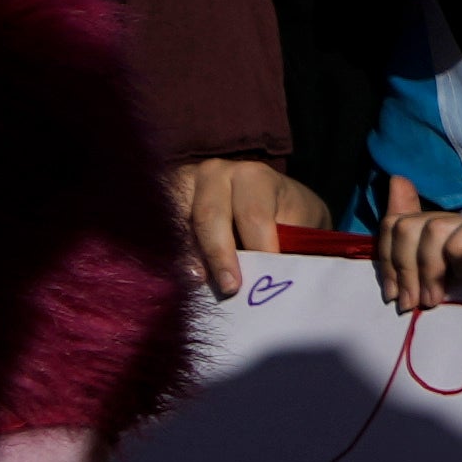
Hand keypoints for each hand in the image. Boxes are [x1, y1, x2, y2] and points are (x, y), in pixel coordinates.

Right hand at [166, 155, 332, 300]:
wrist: (269, 199)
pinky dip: (172, 253)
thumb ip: (284, 245)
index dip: (259, 246)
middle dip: (219, 255)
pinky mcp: (165, 199)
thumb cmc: (287, 217)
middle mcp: (215, 174)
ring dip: (188, 255)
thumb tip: (272, 277)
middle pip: (210, 216)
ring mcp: (186, 184)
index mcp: (254, 176)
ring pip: (180, 222)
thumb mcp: (297, 225)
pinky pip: (163, 229)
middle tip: (230, 288)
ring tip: (199, 283)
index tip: (267, 274)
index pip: (253, 213)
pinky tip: (181, 276)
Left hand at [378, 195, 461, 317]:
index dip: (384, 256)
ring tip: (435, 300)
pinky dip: (458, 257)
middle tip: (412, 304)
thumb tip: (396, 184)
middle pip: (408, 225)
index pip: (395, 221)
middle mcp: (455, 222)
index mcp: (436, 231)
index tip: (391, 293)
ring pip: (434, 228)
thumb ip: (409, 252)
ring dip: (429, 270)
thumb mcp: (434, 284)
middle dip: (403, 268)